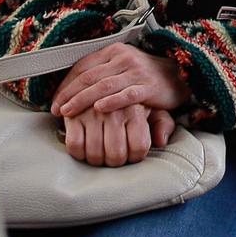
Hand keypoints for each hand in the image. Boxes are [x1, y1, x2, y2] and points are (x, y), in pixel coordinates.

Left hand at [53, 42, 190, 118]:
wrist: (179, 77)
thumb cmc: (145, 77)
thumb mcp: (121, 70)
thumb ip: (100, 77)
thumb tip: (72, 90)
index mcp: (113, 52)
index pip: (82, 67)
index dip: (66, 84)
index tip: (55, 101)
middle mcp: (123, 58)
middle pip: (89, 76)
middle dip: (69, 94)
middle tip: (57, 110)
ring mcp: (136, 71)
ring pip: (103, 86)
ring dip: (82, 100)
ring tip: (68, 113)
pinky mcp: (148, 86)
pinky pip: (127, 94)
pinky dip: (112, 102)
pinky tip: (99, 109)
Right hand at [61, 103, 176, 165]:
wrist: (109, 74)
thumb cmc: (133, 97)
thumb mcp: (153, 106)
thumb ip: (162, 123)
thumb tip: (161, 140)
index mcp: (136, 108)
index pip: (139, 146)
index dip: (135, 157)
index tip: (131, 155)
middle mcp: (115, 110)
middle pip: (116, 153)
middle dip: (114, 162)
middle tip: (112, 159)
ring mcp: (92, 111)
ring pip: (94, 151)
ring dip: (95, 160)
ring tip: (98, 156)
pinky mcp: (73, 113)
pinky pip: (74, 143)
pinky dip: (77, 152)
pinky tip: (82, 149)